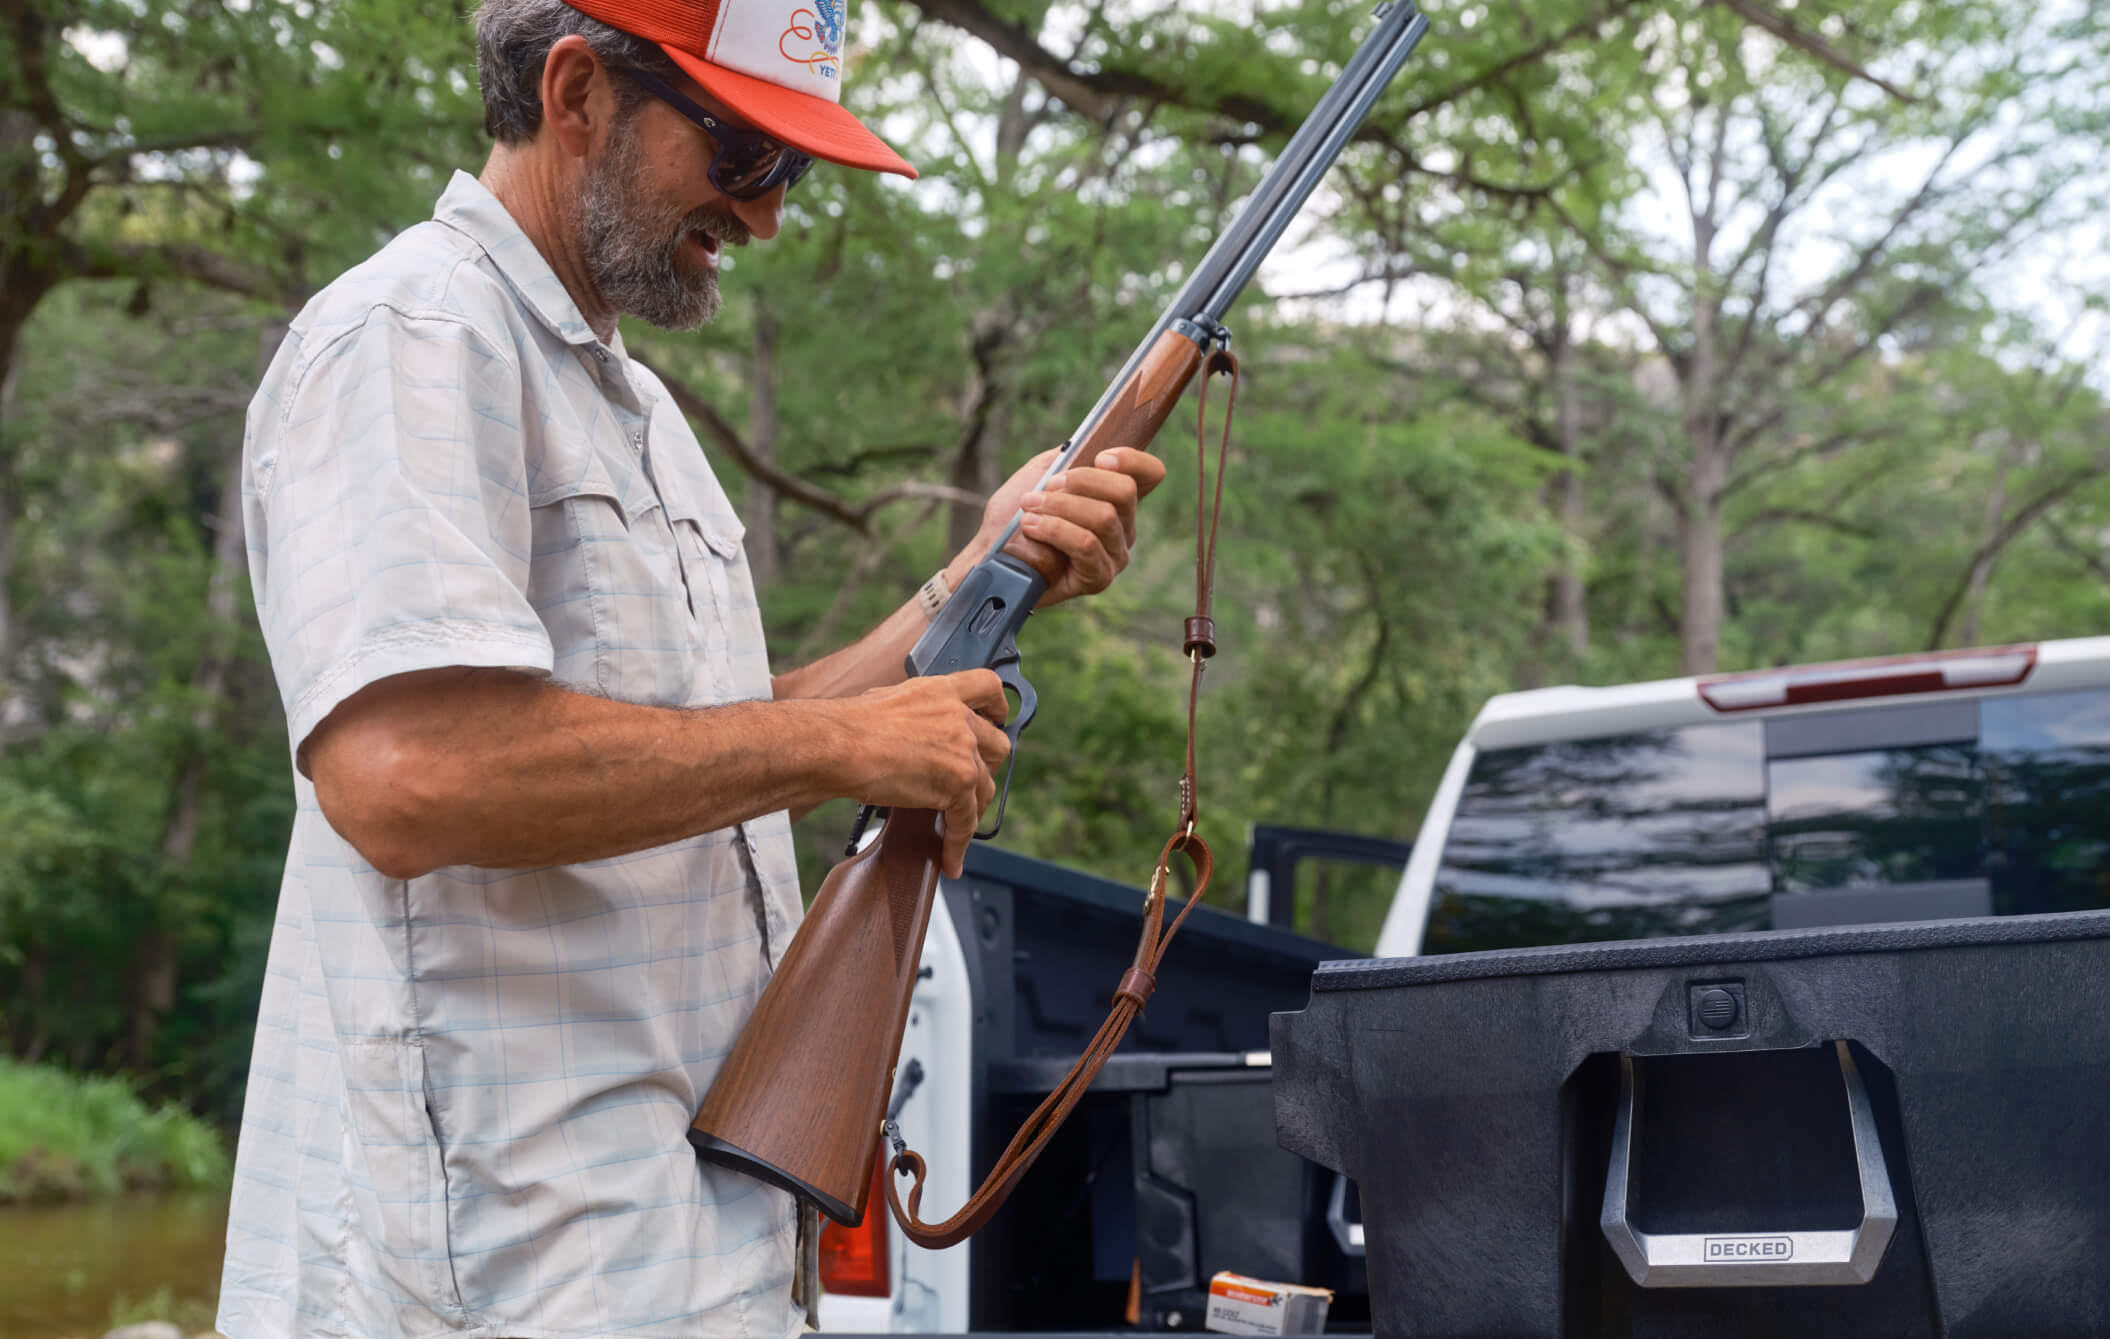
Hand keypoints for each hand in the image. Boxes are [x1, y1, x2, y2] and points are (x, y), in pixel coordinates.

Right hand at [840, 670, 1010, 876]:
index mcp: (940, 691)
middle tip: (969, 782)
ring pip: (986, 786)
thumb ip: (913, 713)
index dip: (998, 706)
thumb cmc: (847, 727)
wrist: (837, 745)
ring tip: (957, 826)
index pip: (988, 687)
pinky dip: (958, 844)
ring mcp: (962, 750)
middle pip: (997, 744)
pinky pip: (967, 820)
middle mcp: (958, 717)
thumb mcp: (888, 700)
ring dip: (973, 809)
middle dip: (988, 766)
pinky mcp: (958, 783)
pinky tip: (950, 859)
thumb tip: (907, 731)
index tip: (997, 719)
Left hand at [963, 447, 1168, 607]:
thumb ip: (1067, 457)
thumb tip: (1089, 445)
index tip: (1099, 457)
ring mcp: (1114, 555)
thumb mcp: (1039, 474)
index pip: (1151, 474)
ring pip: (1104, 517)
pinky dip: (1055, 530)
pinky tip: (1031, 527)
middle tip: (1047, 487)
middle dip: (1080, 481)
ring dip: (1059, 507)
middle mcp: (1124, 528)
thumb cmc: (1014, 516)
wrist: (990, 554)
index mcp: (1115, 500)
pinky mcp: (1098, 578)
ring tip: (1028, 508)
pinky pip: (1086, 545)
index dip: (1132, 459)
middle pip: (1125, 491)